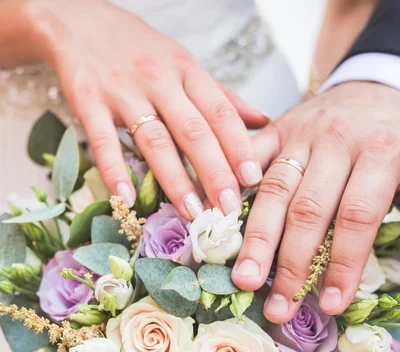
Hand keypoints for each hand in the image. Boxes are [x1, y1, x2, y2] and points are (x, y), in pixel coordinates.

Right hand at [26, 0, 265, 216]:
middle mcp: (159, 79)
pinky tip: (127, 200)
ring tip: (192, 212)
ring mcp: (122, 90)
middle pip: (193, 130)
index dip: (238, 146)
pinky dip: (115, 170)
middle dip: (214, 172)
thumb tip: (262, 121)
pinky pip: (103, 140)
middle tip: (229, 208)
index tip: (253, 179)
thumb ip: (221, 95)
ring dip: (175, 180)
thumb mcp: (183, 63)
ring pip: (155, 139)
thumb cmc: (139, 50)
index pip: (220, 112)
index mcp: (186, 70)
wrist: (77, 20)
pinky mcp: (88, 100)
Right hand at [232, 82, 399, 322]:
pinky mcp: (277, 128)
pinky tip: (213, 220)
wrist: (372, 89)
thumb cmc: (391, 137)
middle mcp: (338, 142)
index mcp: (382, 151)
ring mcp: (302, 133)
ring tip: (244, 278)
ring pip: (274, 190)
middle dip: (292, 264)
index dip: (342, 263)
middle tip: (277, 307)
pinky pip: (249, 159)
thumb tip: (364, 267)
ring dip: (257, 240)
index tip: (329, 304)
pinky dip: (229, 188)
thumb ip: (390, 206)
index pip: (357, 216)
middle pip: (308, 210)